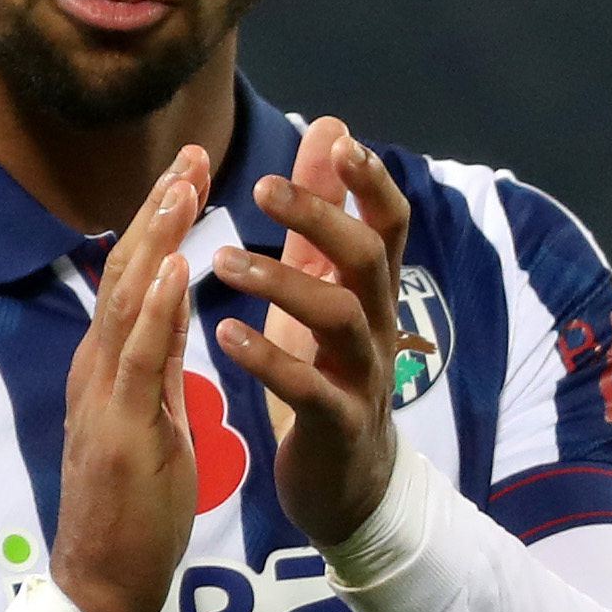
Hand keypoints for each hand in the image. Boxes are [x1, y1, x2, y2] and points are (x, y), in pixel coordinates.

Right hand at [51, 146, 210, 611]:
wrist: (105, 582)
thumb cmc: (134, 512)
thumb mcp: (152, 423)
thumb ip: (157, 369)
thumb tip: (172, 322)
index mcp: (108, 368)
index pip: (133, 279)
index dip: (159, 223)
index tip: (191, 173)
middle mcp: (97, 370)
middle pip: (124, 272)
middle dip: (159, 210)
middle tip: (193, 153)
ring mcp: (103, 397)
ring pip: (125, 300)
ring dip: (155, 238)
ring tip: (185, 184)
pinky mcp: (118, 430)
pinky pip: (136, 358)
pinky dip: (153, 307)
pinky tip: (173, 266)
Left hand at [213, 117, 409, 548]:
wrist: (346, 482)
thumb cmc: (329, 371)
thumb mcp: (326, 285)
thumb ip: (326, 214)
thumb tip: (333, 129)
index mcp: (372, 291)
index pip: (388, 224)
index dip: (371, 182)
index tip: (339, 142)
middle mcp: (378, 326)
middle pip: (367, 259)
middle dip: (319, 218)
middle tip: (259, 187)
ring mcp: (363, 377)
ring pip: (339, 317)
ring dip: (281, 282)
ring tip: (223, 262)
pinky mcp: (339, 425)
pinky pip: (309, 388)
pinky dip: (268, 358)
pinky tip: (225, 333)